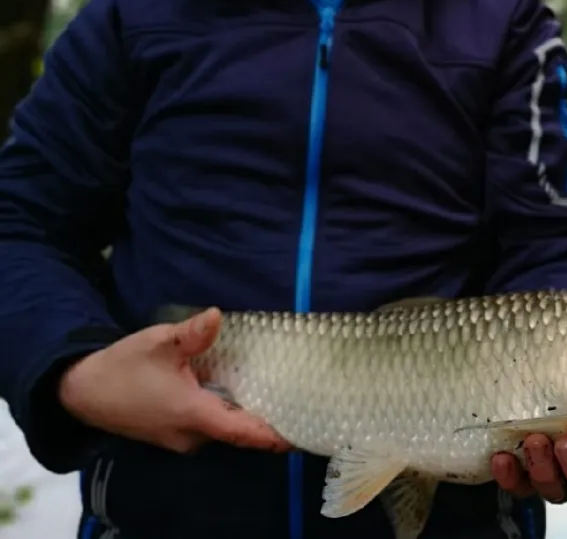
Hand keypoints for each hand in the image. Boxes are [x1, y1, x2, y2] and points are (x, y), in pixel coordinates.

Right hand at [58, 307, 291, 454]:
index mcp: (192, 414)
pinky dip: (225, 414)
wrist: (82, 390)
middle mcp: (191, 435)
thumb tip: (217, 315)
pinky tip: (238, 394)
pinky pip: (208, 427)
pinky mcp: (172, 435)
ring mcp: (180, 439)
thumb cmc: (123, 366)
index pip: (241, 432)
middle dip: (264, 421)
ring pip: (222, 429)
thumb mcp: (159, 343)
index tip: (298, 435)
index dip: (271, 435)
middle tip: (295, 401)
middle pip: (237, 432)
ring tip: (275, 394)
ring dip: (243, 415)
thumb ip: (192, 333)